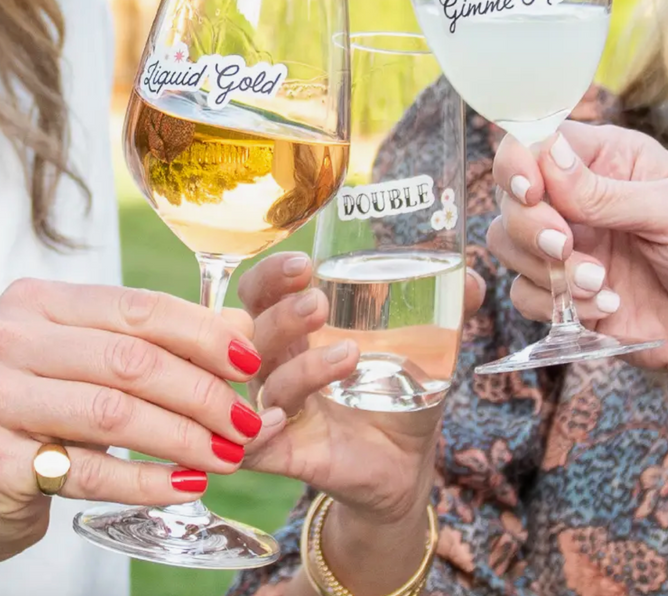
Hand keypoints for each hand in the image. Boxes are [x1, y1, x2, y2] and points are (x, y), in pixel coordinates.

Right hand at [0, 280, 261, 575]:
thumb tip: (241, 328)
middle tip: (246, 422)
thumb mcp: (104, 361)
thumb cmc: (55, 407)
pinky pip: (88, 472)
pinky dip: (149, 482)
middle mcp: (8, 338)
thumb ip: (166, 340)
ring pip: (114, 414)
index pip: (140, 308)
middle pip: (132, 361)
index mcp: (41, 301)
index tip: (249, 363)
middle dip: (203, 393)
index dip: (204, 334)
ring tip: (229, 456)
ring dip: (184, 438)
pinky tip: (190, 485)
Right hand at [239, 253, 485, 522]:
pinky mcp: (288, 454)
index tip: (304, 264)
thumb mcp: (422, 348)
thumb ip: (445, 311)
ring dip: (300, 366)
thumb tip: (473, 278)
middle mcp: (280, 365)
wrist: (405, 463)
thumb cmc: (399, 393)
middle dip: (281, 313)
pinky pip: (254, 446)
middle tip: (320, 303)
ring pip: (264, 382)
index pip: (262, 292)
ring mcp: (280, 409)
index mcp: (300, 331)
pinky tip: (286, 418)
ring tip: (349, 354)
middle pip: (252, 331)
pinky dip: (262, 431)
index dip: (271, 275)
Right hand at [488, 121, 667, 368]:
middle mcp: (572, 199)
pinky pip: (522, 293)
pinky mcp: (556, 290)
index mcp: (601, 160)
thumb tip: (547, 155)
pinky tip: (601, 305)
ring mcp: (561, 245)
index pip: (533, 142)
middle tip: (565, 247)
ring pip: (505, 243)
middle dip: (530, 226)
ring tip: (598, 283)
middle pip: (509, 198)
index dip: (517, 163)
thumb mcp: (667, 212)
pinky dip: (552, 303)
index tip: (530, 191)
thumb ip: (604, 191)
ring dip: (544, 269)